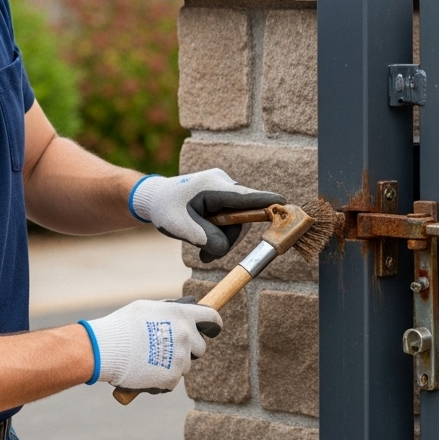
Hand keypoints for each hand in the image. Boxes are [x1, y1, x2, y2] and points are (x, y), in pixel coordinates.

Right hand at [80, 299, 222, 392]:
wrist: (104, 349)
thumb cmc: (122, 326)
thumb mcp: (148, 308)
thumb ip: (170, 311)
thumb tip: (185, 311)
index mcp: (182, 315)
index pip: (212, 319)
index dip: (213, 325)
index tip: (212, 329)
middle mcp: (186, 335)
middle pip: (201, 347)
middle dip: (190, 349)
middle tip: (169, 349)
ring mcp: (180, 357)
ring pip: (186, 365)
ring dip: (174, 364)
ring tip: (150, 360)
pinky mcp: (172, 377)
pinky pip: (173, 379)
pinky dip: (162, 378)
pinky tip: (145, 372)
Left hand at [130, 169, 283, 262]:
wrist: (153, 198)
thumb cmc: (165, 208)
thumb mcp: (181, 227)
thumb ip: (206, 238)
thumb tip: (223, 249)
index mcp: (213, 186)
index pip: (245, 197)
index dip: (266, 202)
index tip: (285, 204)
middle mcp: (223, 184)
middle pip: (242, 216)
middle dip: (228, 238)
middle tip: (207, 255)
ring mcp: (224, 189)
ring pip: (237, 221)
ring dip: (222, 239)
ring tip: (202, 251)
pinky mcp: (223, 197)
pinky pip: (231, 218)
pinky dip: (220, 233)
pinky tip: (205, 241)